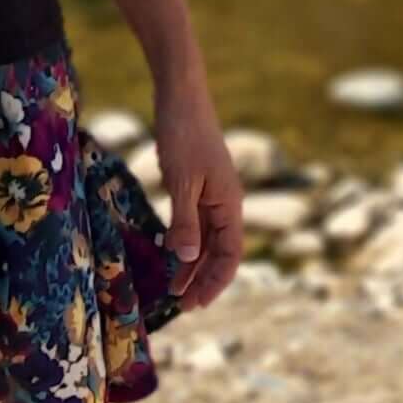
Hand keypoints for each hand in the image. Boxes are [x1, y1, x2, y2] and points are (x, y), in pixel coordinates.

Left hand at [153, 73, 242, 311]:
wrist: (181, 97)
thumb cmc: (183, 136)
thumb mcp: (182, 181)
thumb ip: (185, 220)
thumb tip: (188, 257)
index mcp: (230, 204)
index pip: (230, 254)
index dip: (216, 281)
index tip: (197, 303)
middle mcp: (226, 203)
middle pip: (220, 252)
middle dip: (203, 279)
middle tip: (181, 305)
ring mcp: (212, 194)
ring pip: (207, 240)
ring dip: (193, 265)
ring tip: (174, 289)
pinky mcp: (197, 186)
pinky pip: (196, 223)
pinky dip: (186, 241)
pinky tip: (172, 254)